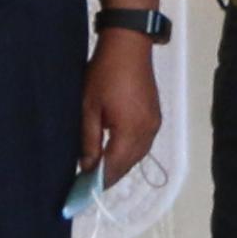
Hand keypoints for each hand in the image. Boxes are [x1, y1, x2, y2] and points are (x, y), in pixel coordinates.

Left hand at [82, 34, 163, 186]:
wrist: (128, 44)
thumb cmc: (104, 73)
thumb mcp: (88, 107)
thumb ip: (88, 141)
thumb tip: (87, 167)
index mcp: (131, 131)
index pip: (114, 167)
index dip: (98, 182)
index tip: (81, 193)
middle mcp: (147, 132)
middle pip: (128, 165)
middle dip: (108, 177)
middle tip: (86, 184)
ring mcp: (154, 124)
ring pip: (136, 156)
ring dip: (118, 165)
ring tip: (97, 170)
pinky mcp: (155, 116)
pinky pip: (142, 144)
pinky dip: (127, 153)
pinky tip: (114, 152)